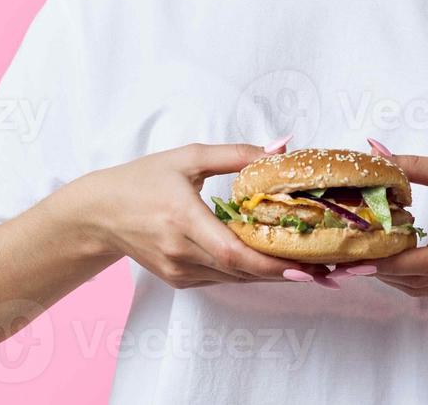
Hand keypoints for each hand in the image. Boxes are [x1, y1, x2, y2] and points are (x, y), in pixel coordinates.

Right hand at [83, 140, 338, 288]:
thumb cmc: (142, 179)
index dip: (272, 263)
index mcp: (182, 219)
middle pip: (242, 272)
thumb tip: (282, 147)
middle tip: (329, 268)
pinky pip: (223, 280)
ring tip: (316, 269)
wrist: (98, 214)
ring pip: (236, 280)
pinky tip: (277, 265)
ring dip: (274, 275)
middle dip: (286, 271)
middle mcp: (180, 252)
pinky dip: (250, 273)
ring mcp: (179, 271)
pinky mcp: (180, 280)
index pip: (234, 252)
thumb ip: (237, 154)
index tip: (307, 263)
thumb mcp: (188, 157)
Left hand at [364, 145, 427, 297]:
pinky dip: (411, 279)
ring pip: (426, 289)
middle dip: (385, 272)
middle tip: (353, 257)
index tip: (364, 256)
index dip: (395, 264)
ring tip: (367, 258)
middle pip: (424, 280)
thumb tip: (378, 155)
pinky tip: (394, 261)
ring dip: (395, 278)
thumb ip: (418, 167)